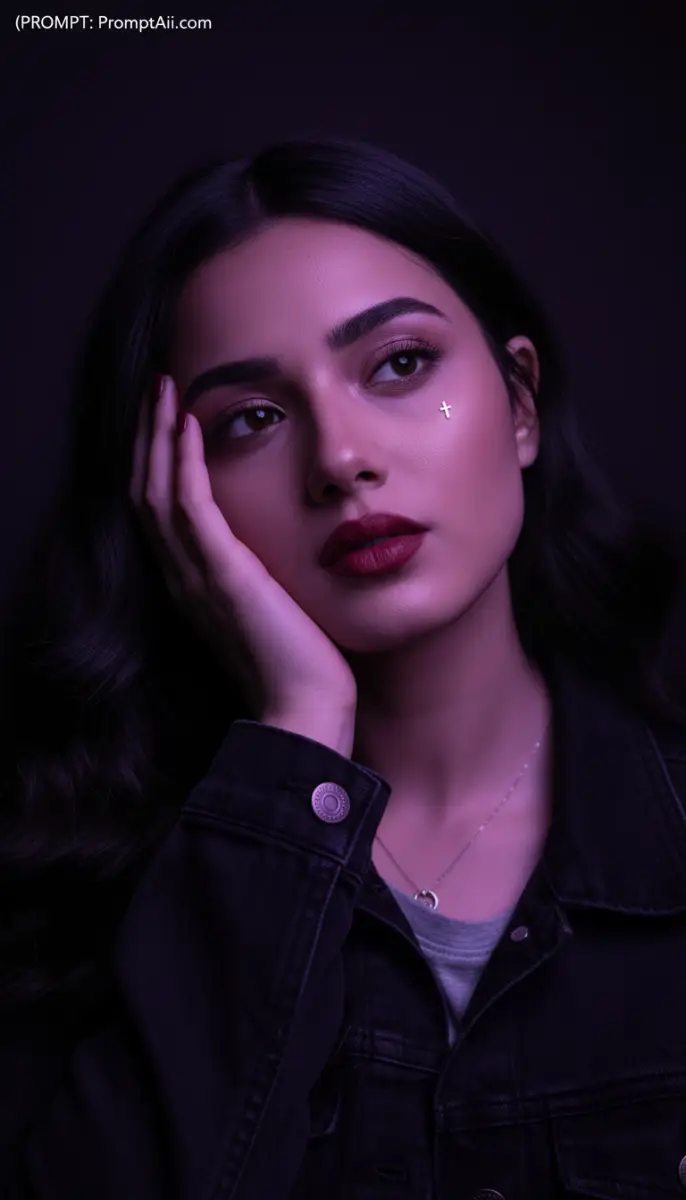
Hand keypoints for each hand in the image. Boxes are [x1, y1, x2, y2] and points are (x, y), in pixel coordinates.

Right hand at [129, 376, 357, 751]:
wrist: (306, 710)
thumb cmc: (300, 664)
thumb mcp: (273, 605)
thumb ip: (261, 573)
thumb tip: (281, 541)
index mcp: (191, 584)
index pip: (157, 509)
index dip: (155, 460)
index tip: (167, 417)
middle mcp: (181, 576)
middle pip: (144, 491)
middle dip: (147, 436)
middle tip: (156, 386)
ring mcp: (196, 576)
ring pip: (156, 491)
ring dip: (158, 436)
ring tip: (164, 390)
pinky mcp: (222, 575)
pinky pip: (190, 506)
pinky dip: (184, 462)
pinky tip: (189, 425)